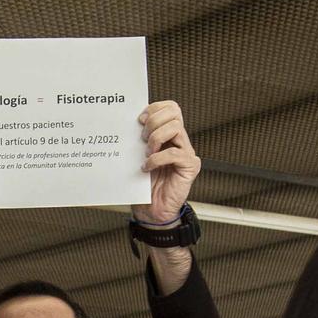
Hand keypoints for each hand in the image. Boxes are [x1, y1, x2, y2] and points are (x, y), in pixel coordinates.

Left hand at [132, 101, 200, 225]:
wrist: (151, 211)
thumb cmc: (143, 184)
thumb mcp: (137, 156)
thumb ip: (139, 139)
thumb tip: (126, 121)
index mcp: (169, 134)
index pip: (170, 107)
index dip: (155, 108)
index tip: (140, 120)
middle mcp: (180, 140)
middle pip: (174, 112)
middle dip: (154, 121)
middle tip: (142, 138)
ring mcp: (187, 152)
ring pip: (176, 127)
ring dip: (156, 138)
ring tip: (146, 152)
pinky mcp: (190, 166)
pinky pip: (175, 153)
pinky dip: (157, 159)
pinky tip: (147, 167)